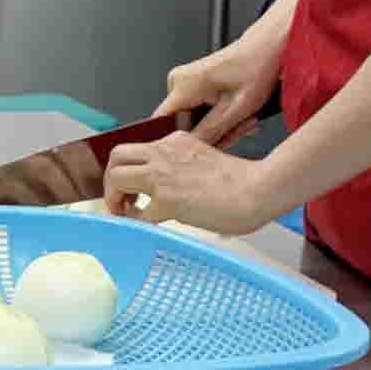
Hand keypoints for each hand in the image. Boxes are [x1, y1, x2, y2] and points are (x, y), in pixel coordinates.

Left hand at [102, 127, 281, 236]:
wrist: (258, 188)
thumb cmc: (242, 182)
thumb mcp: (206, 160)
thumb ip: (185, 169)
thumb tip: (172, 192)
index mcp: (176, 141)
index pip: (138, 150)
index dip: (130, 170)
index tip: (132, 187)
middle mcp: (164, 153)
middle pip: (117, 156)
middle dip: (112, 179)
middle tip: (121, 200)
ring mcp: (163, 175)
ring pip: (117, 177)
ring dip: (114, 198)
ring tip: (126, 213)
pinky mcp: (167, 199)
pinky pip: (136, 213)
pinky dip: (135, 222)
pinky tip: (145, 227)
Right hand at [157, 13, 288, 144]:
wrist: (266, 47)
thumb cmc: (256, 69)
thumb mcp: (236, 109)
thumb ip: (210, 132)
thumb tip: (191, 149)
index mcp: (183, 86)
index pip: (163, 125)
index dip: (183, 142)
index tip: (207, 149)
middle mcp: (178, 82)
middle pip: (182, 125)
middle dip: (213, 135)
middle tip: (240, 132)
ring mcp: (184, 81)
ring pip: (193, 120)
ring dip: (220, 127)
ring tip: (245, 121)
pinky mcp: (192, 83)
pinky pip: (198, 110)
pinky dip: (219, 117)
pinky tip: (238, 115)